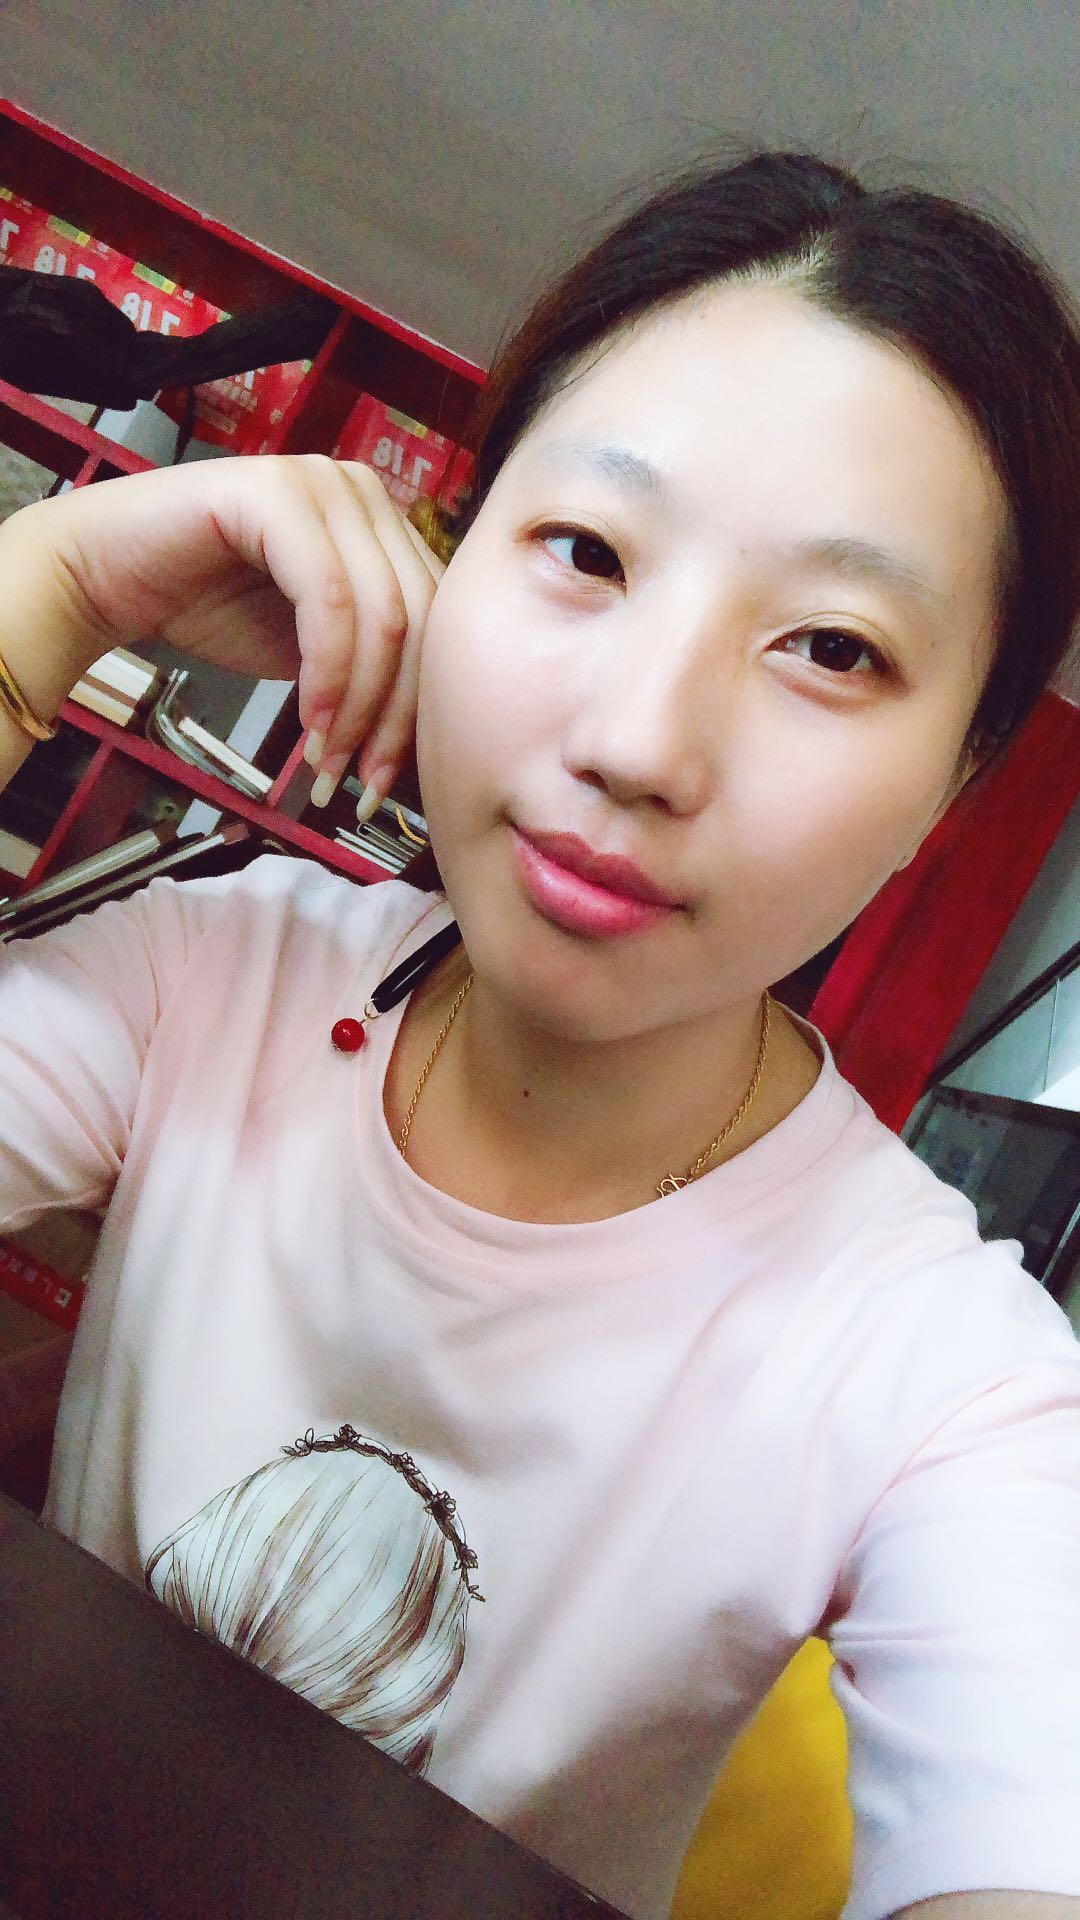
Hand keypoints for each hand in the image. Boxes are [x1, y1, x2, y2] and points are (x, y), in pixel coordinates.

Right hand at [26, 454, 445, 806]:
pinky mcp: (276, 494)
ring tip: (327, 761)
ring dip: (359, 705)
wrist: (104, 577)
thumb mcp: (313, 647)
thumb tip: (424, 735)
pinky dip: (328, 672)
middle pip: (420, 619)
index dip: (422, 707)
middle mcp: (363, 490)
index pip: (437, 618)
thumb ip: (371, 665)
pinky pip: (327, 598)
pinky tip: (310, 721)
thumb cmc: (206, 606)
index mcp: (383, 521)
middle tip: (362, 784)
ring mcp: (321, 484)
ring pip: (381, 615)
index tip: (389, 780)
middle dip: (394, 717)